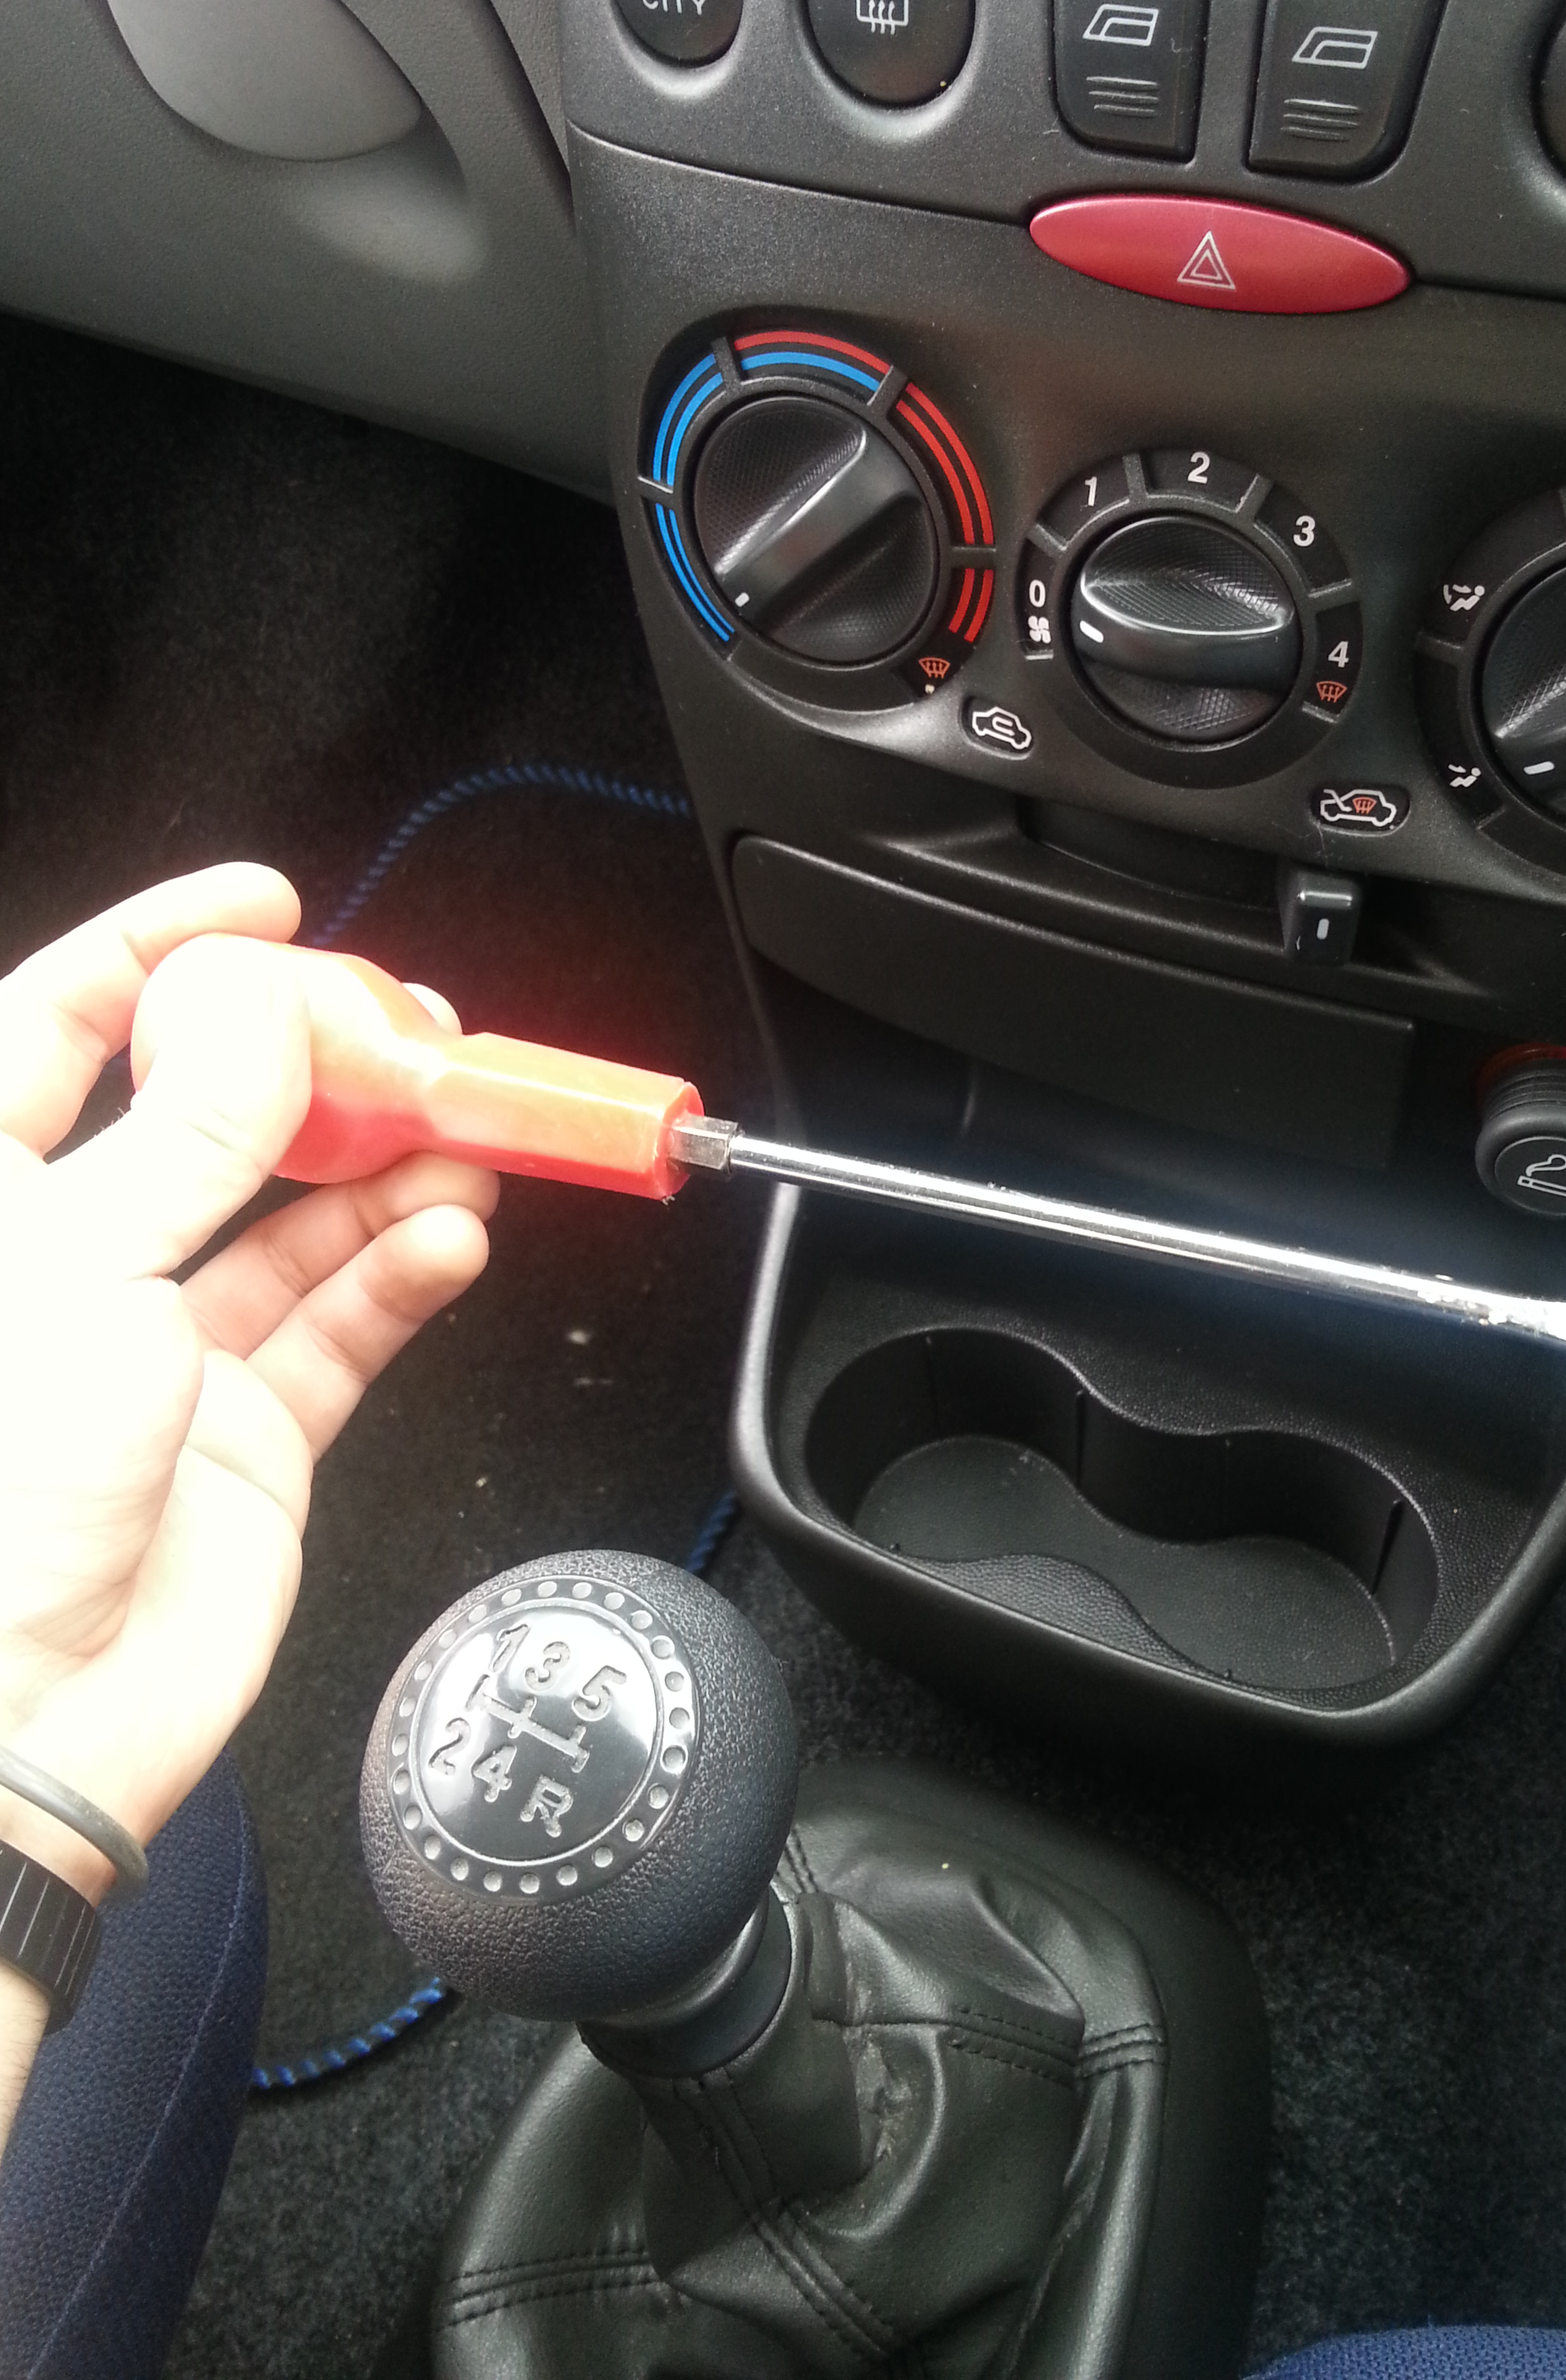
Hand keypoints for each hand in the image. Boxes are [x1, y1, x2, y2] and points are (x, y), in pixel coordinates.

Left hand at [0, 865, 496, 1913]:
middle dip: (312, 1070)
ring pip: (295, 1221)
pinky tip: (448, 1237)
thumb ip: (190, 1138)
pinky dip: (402, 1275)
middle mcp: (75, 1265)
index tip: (262, 903)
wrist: (30, 1721)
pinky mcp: (248, 1432)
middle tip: (406, 1035)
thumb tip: (264, 1013)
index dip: (156, 950)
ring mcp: (166, 1352)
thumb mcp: (85, 1275)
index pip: (61, 1029)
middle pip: (209, 1122)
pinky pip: (342, 1325)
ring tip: (463, 1135)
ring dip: (384, 1172)